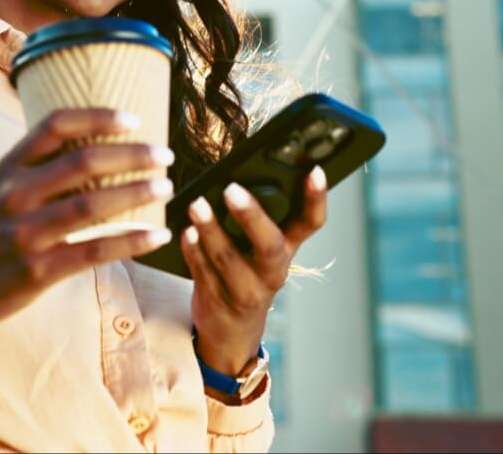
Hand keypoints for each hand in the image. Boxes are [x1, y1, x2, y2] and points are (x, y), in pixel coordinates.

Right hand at [0, 108, 174, 328]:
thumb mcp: (7, 187)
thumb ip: (43, 164)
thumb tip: (103, 139)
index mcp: (9, 166)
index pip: (56, 125)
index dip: (98, 117)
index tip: (135, 120)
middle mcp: (15, 194)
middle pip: (82, 162)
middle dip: (131, 155)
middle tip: (164, 155)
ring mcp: (25, 233)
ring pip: (91, 205)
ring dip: (136, 194)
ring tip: (166, 188)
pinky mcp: (38, 269)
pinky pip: (94, 250)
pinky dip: (131, 241)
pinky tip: (158, 235)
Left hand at [181, 166, 328, 375]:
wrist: (232, 332)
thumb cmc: (248, 275)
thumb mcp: (263, 251)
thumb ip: (256, 220)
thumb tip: (235, 175)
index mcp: (288, 250)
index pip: (311, 223)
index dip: (316, 198)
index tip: (315, 170)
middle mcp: (272, 271)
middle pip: (269, 244)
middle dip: (251, 217)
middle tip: (231, 190)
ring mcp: (246, 290)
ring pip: (229, 259)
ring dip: (211, 230)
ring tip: (196, 205)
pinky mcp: (217, 301)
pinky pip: (202, 272)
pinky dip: (192, 250)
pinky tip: (185, 232)